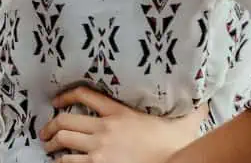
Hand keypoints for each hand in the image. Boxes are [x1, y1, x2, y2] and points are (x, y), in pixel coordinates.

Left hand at [41, 86, 207, 162]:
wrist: (176, 162)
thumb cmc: (178, 146)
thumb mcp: (184, 122)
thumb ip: (190, 108)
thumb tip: (204, 100)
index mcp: (120, 112)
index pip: (84, 94)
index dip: (65, 96)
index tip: (56, 101)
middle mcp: (105, 127)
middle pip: (64, 120)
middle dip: (51, 126)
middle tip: (46, 132)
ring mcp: (99, 147)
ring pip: (62, 140)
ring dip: (52, 144)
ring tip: (48, 147)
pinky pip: (69, 162)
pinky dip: (61, 162)